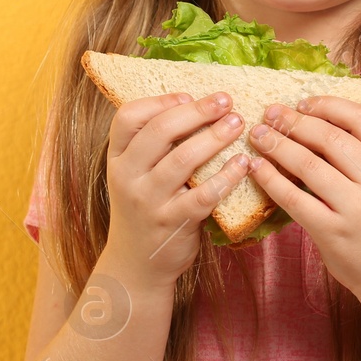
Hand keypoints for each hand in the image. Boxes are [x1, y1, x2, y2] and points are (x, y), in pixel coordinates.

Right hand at [102, 91, 252, 288]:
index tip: (188, 96)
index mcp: (117, 158)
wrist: (135, 264)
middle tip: (226, 101)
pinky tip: (243, 164)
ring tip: (238, 123)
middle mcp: (128, 176)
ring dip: (214, 137)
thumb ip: (153, 146)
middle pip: (160, 131)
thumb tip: (194, 104)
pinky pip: (204, 195)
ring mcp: (148, 201)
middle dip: (196, 111)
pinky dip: (226, 177)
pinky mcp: (173, 223)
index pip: (128, 116)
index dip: (160, 101)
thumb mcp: (135, 175)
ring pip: (183, 159)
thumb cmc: (145, 208)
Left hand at [247, 96, 360, 298]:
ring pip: (309, 164)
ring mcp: (356, 209)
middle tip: (269, 114)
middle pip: (330, 138)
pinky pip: (294, 199)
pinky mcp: (333, 233)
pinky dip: (271, 179)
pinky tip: (257, 168)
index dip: (329, 105)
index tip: (303, 102)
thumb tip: (316, 125)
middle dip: (294, 122)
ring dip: (278, 145)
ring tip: (258, 136)